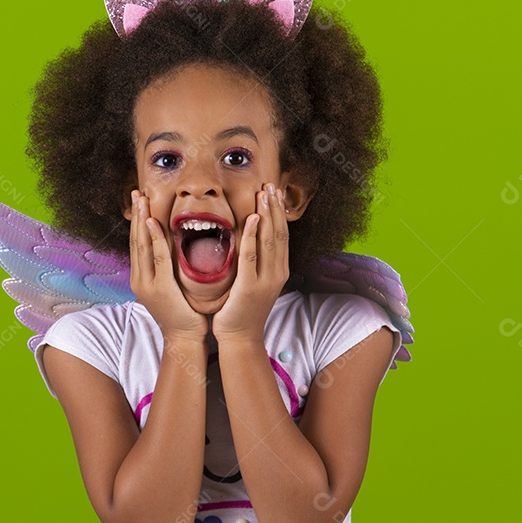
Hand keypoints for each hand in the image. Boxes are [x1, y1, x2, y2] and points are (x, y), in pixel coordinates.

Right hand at [129, 190, 207, 341]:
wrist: (184, 338)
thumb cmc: (183, 313)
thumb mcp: (171, 288)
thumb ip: (167, 269)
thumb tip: (172, 250)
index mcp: (142, 278)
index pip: (138, 244)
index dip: (138, 222)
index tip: (140, 201)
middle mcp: (139, 279)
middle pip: (135, 240)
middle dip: (136, 215)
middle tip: (137, 192)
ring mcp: (146, 284)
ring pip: (141, 245)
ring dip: (142, 220)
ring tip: (141, 200)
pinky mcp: (158, 288)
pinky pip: (156, 258)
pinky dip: (153, 239)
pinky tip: (152, 223)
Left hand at [212, 183, 288, 339]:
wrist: (240, 337)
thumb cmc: (242, 309)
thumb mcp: (254, 282)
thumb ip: (256, 263)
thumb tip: (251, 240)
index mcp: (278, 270)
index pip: (281, 234)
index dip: (278, 212)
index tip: (274, 192)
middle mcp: (277, 272)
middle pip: (279, 233)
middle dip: (275, 207)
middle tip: (270, 185)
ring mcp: (266, 280)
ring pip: (270, 240)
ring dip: (267, 214)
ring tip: (264, 193)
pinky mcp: (250, 287)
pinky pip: (252, 255)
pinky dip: (253, 235)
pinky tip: (253, 218)